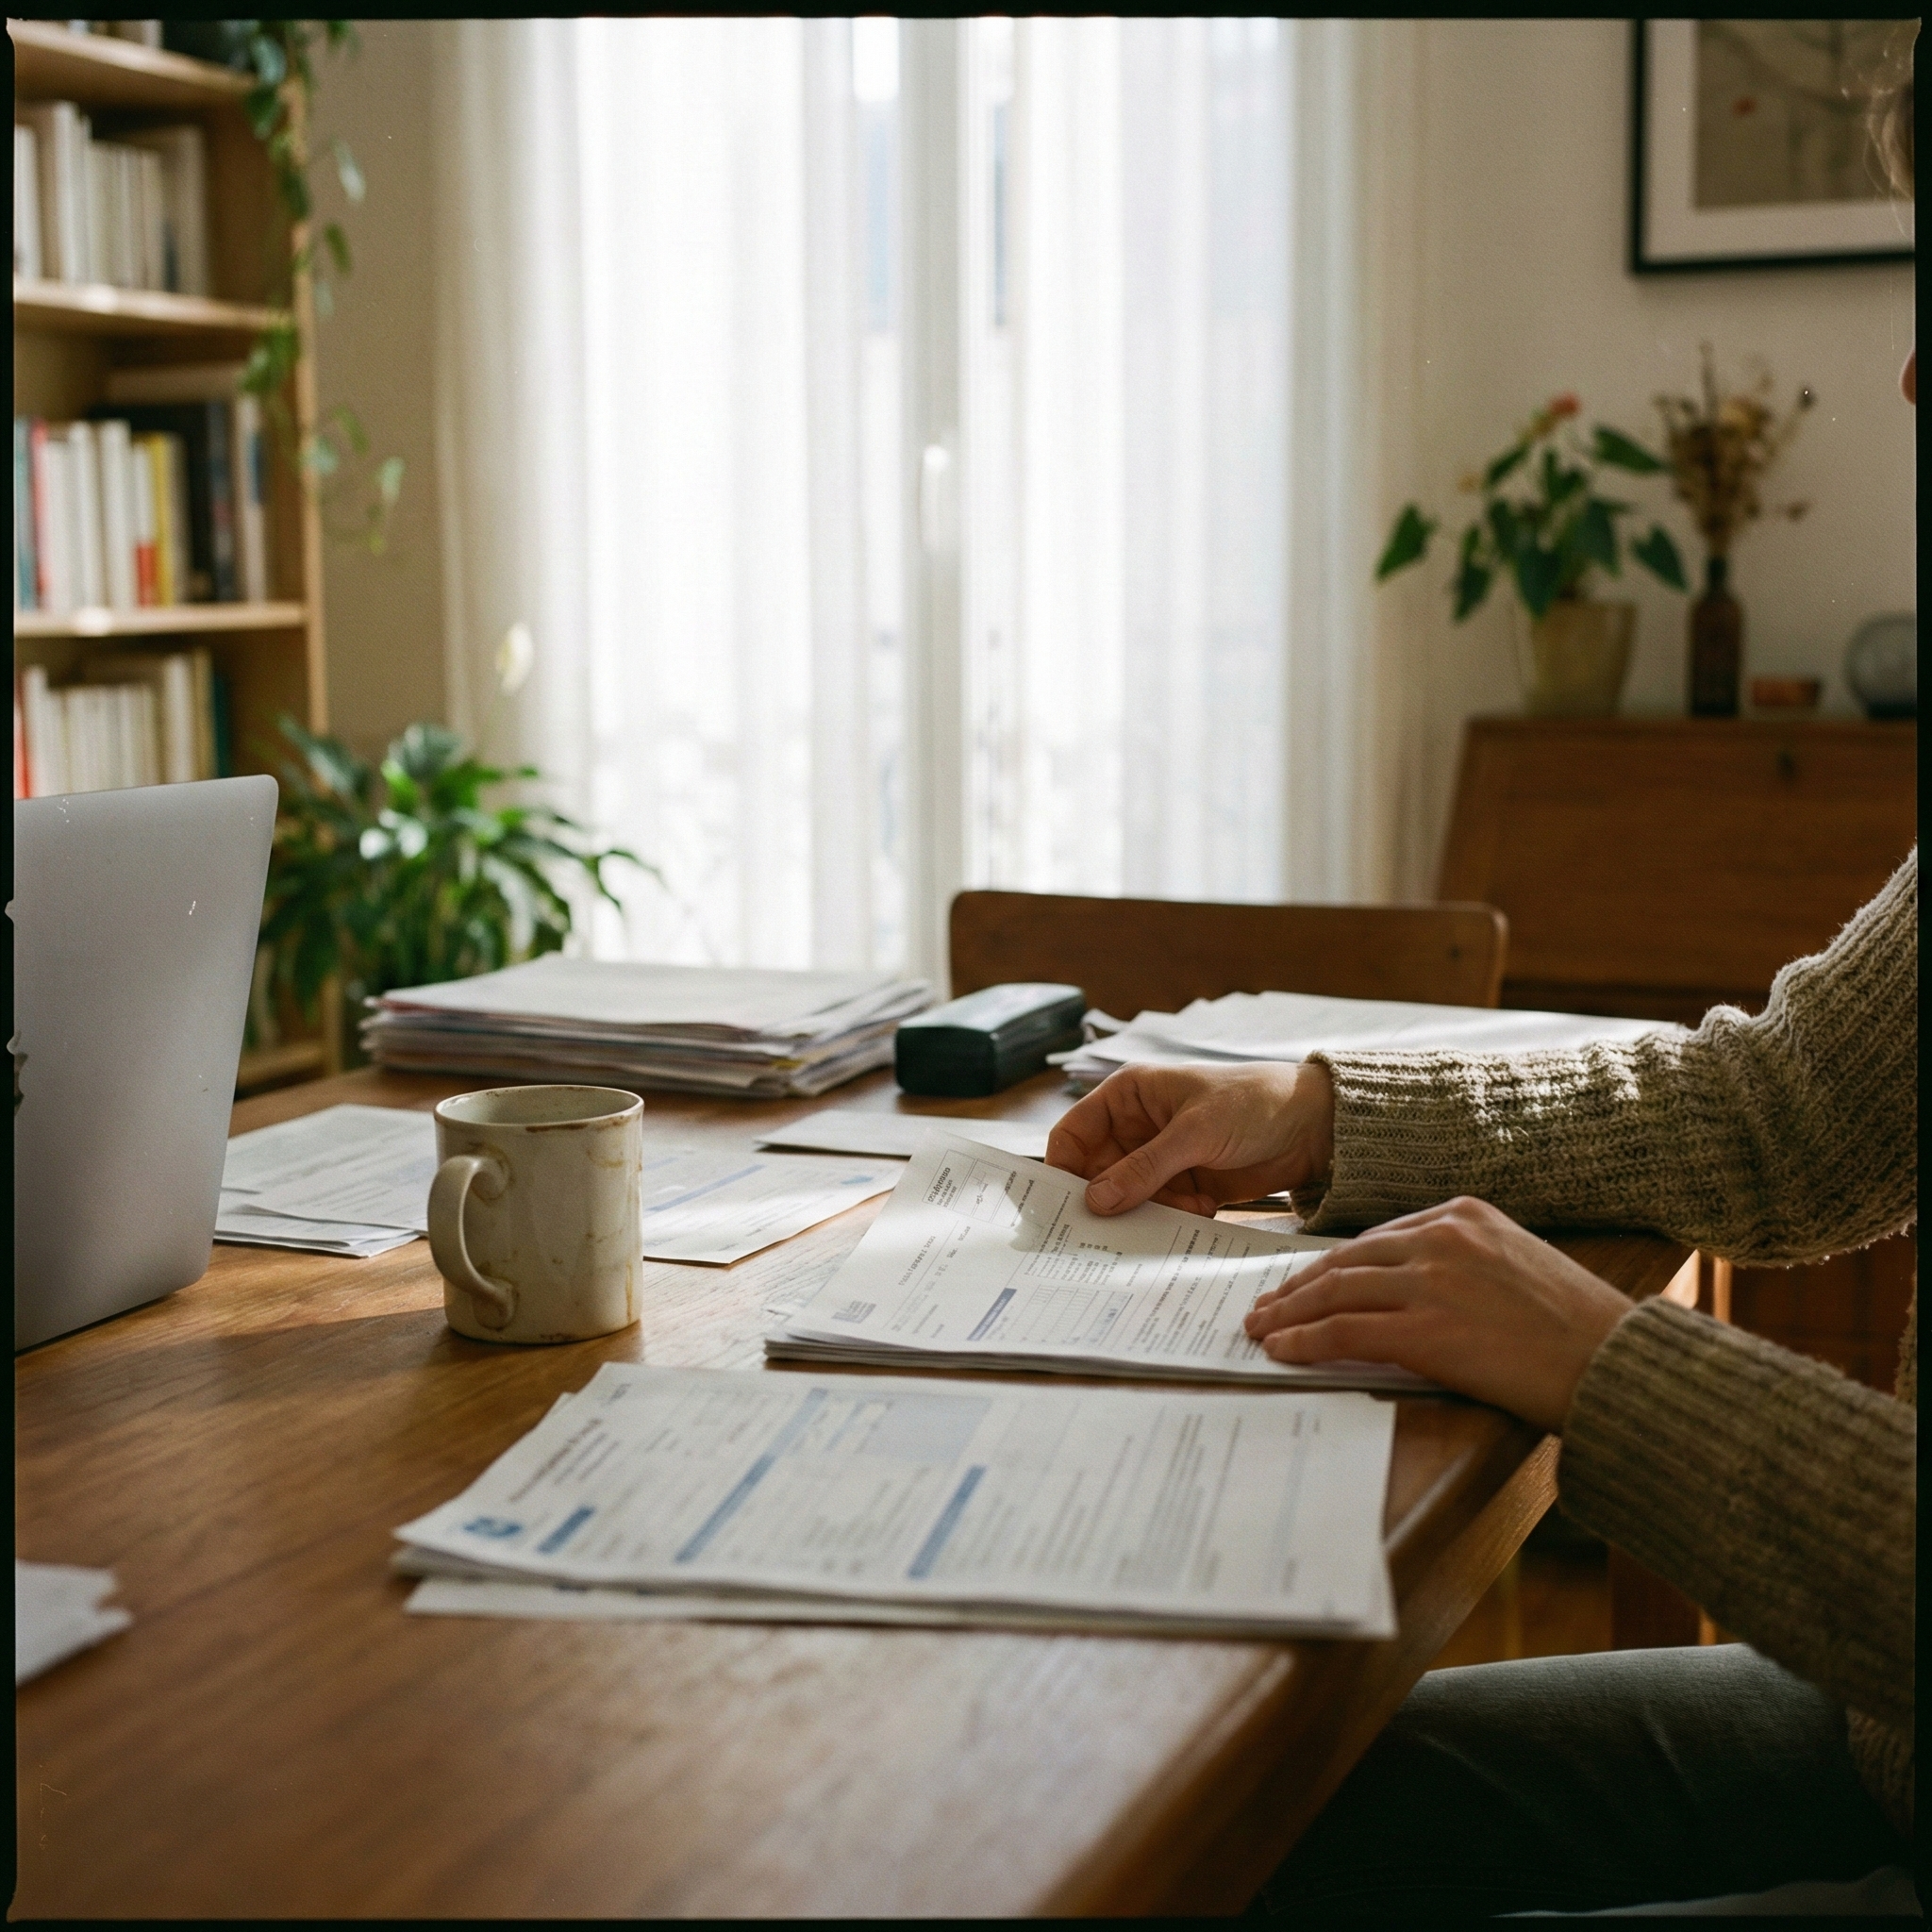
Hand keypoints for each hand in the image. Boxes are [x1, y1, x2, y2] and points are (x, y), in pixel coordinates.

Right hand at [1045, 1061, 1334, 1217]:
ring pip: (1128, 1196)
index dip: (1064, 1167)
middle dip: (1107, 1197)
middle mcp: (1137, 1126)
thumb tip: (1095, 1200)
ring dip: (1146, 1210)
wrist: (1313, 1126)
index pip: (1075, 1132)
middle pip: (1097, 1171)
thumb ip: (1144, 1168)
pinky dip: (1171, 1217)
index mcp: (1129, 1095)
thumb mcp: (1194, 1132)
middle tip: (1111, 1227)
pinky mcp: (1185, 1184)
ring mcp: (1161, 1157)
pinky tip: (1199, 1208)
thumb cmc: (1253, 1103)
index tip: (1064, 1204)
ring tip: (1178, 1210)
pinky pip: (1159, 1209)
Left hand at [1242, 1196, 1632, 1431]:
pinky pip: (1344, 1331)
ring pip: (1336, 1291)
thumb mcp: (1517, 1266)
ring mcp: (1431, 1282)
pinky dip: (1305, 1340)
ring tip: (1262, 1327)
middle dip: (1299, 1285)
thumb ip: (1461, 1264)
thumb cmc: (1578, 1329)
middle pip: (1347, 1260)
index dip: (1334, 1263)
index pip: (1377, 1238)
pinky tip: (1282, 1349)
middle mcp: (1442, 1237)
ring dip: (1290, 1311)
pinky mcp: (1426, 1330)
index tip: (1305, 1280)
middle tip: (1265, 1304)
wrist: (1616, 1363)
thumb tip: (1407, 1291)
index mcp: (1464, 1213)